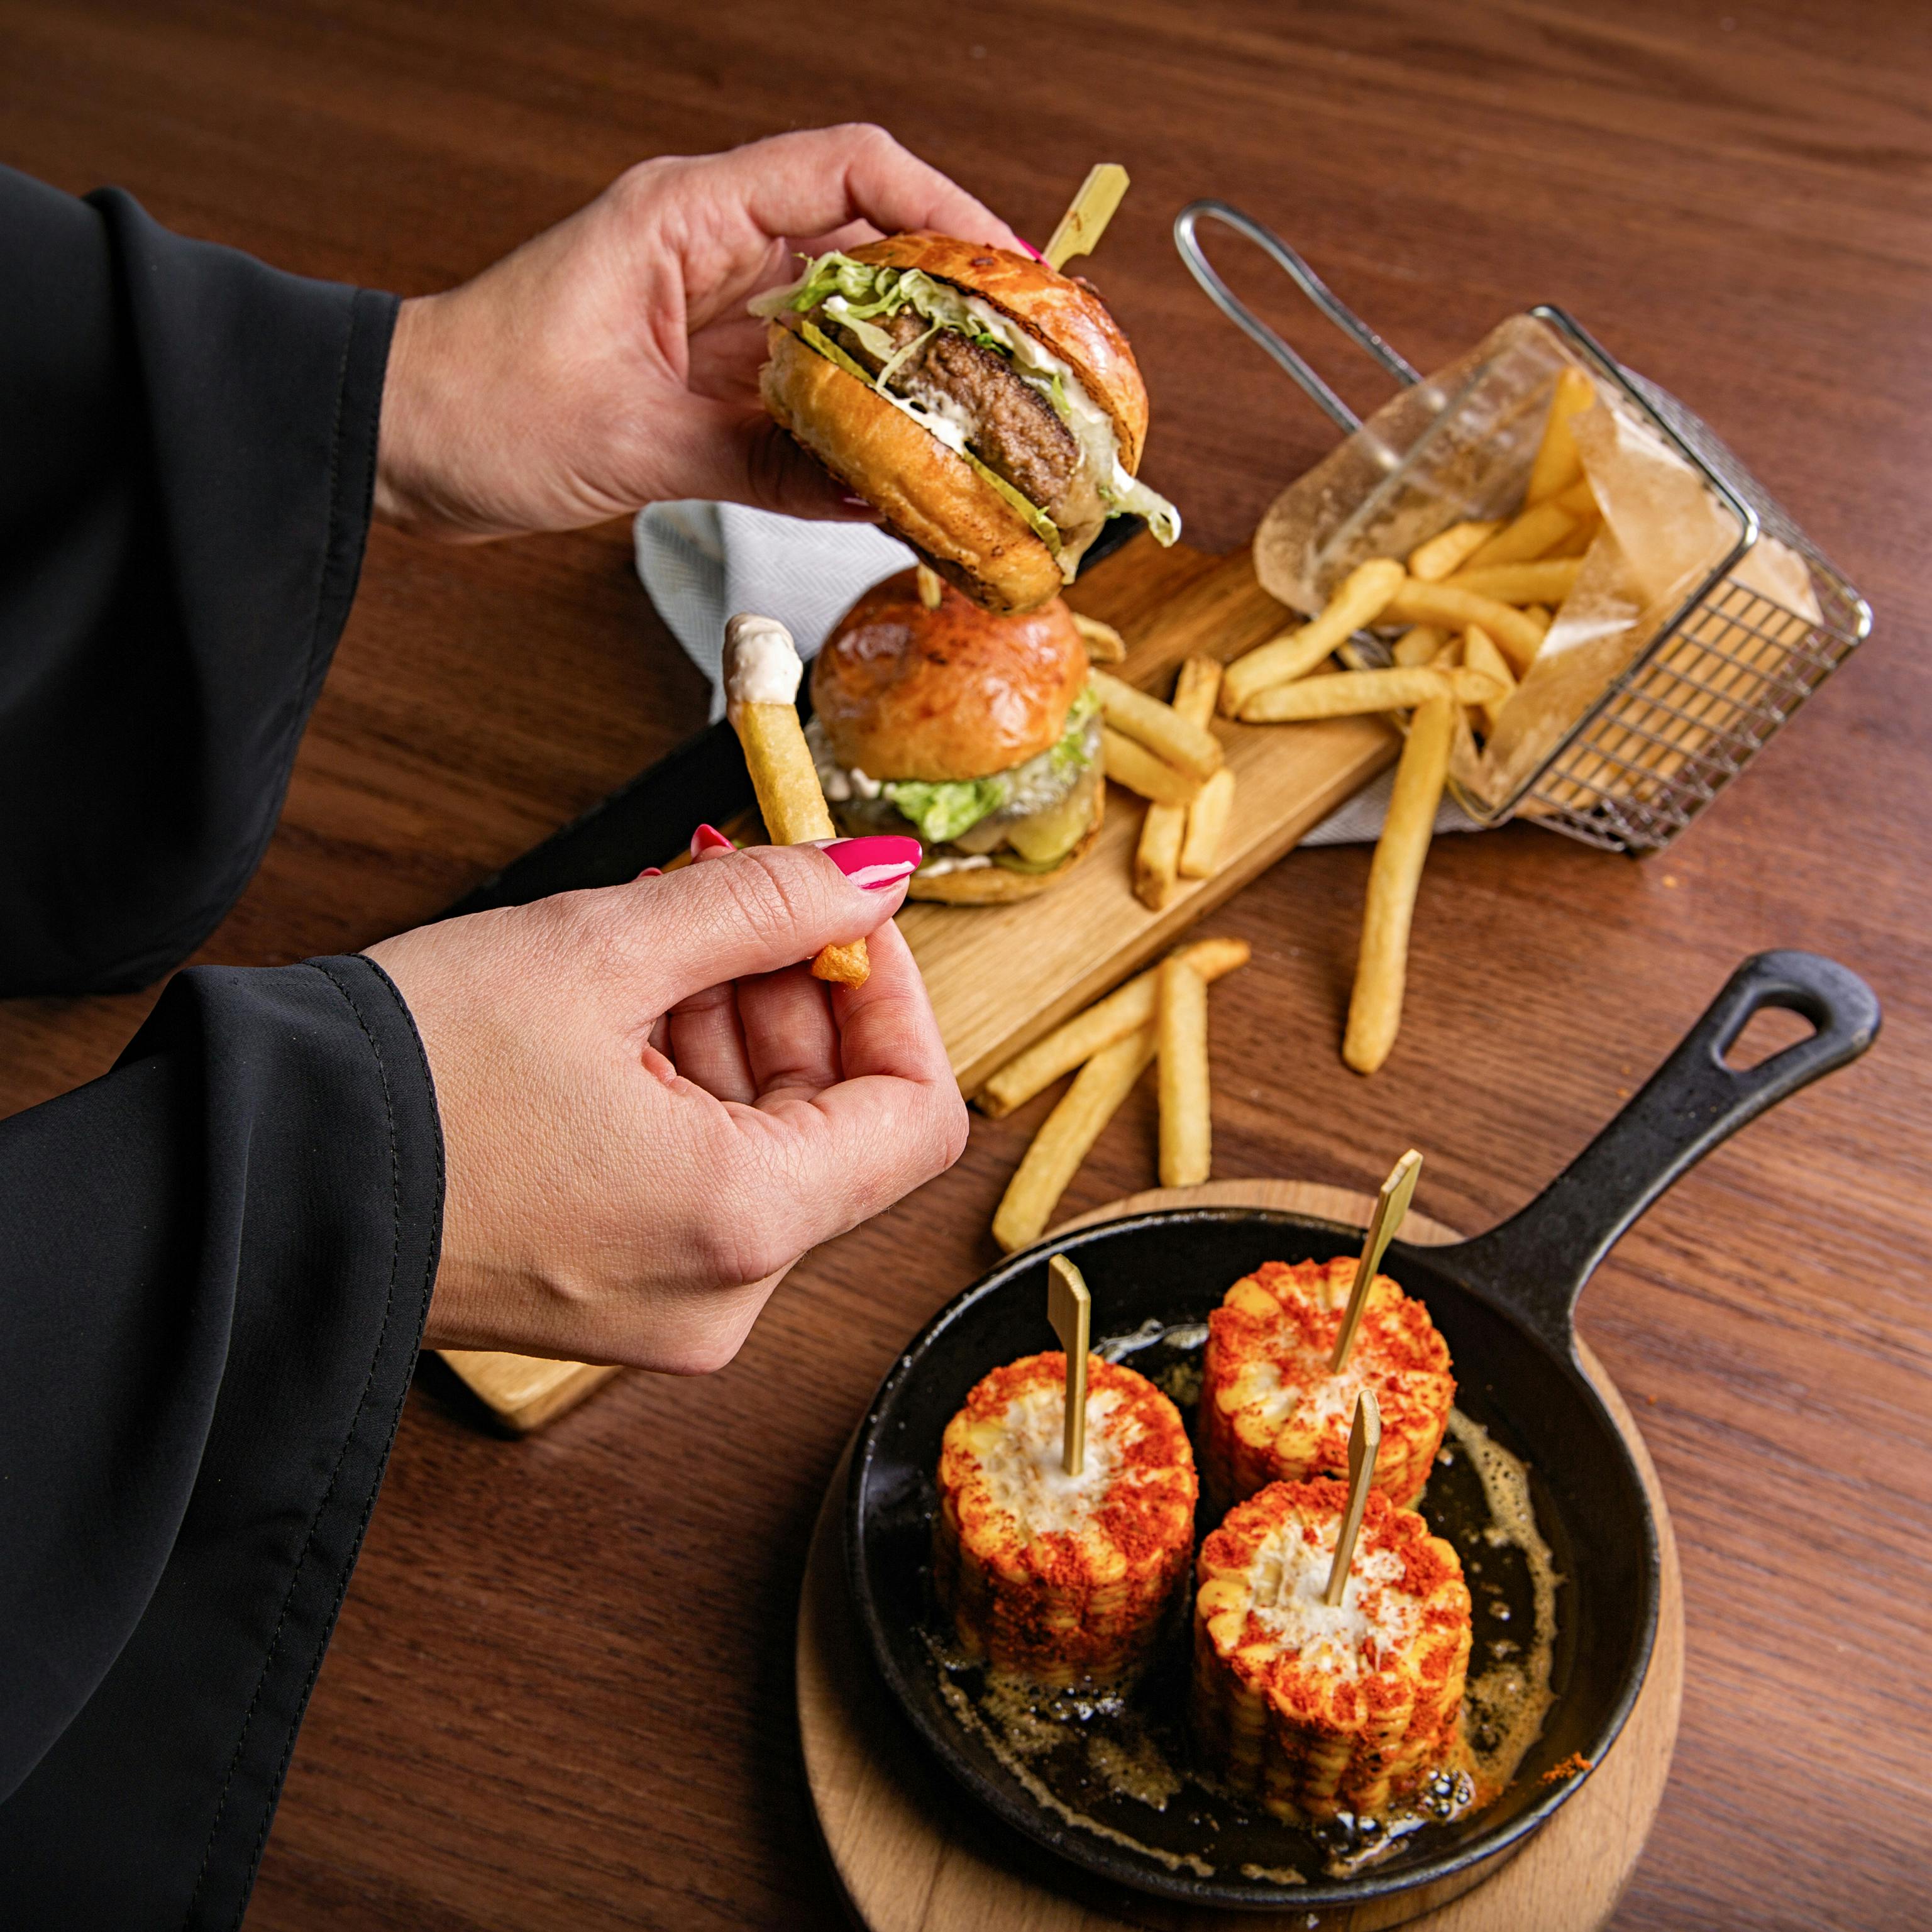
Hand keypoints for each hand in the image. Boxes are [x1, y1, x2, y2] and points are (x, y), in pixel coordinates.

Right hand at [365, 840, 965, 1370]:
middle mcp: (723, 1296)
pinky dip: (682, 1088)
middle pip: (839, 1123)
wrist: (252, 1189)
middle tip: (720, 902)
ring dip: (731, 1030)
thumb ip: (766, 904)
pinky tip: (612, 1016)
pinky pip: (701, 1178)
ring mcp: (669, 1308)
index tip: (844, 919)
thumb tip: (875, 876)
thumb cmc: (397, 1083)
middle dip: (793, 996)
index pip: (917, 1113)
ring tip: (643, 952)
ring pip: (768, 1143)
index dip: (895, 994)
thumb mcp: (601, 949)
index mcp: (740, 1223)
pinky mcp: (616, 1295)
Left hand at [374, 124, 1022, 539]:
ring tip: (979, 420)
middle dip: (950, 298)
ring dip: (907, 371)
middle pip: (865, 246)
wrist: (398, 442)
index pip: (850, 172)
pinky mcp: (701, 376)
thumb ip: (765, 463)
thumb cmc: (479, 405)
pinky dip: (850, 429)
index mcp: (689, 218)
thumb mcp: (635, 440)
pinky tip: (897, 472)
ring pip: (841, 324)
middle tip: (1022, 359)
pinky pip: (802, 393)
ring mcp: (709, 315)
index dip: (944, 207)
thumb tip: (875, 492)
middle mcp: (709, 252)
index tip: (1013, 268)